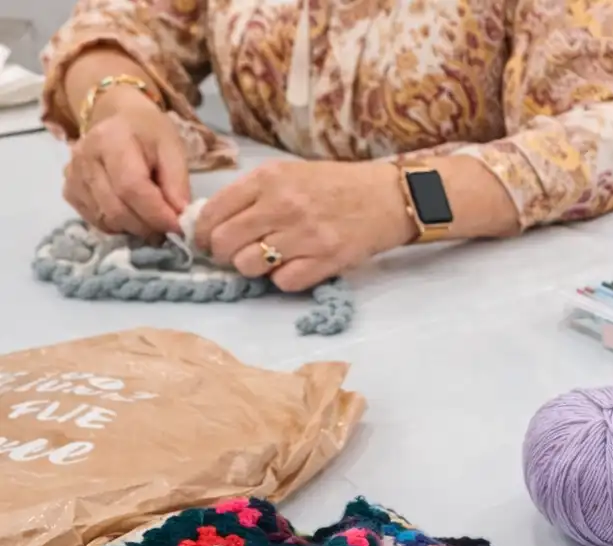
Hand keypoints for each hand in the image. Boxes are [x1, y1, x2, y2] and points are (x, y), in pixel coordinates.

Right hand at [62, 87, 188, 238]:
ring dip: (134, 228)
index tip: (178, 226)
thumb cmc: (149, 134)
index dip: (156, 213)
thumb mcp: (172, 149)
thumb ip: (177, 183)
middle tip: (169, 228)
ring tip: (152, 219)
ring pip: (106, 219)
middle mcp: (84, 157)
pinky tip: (132, 214)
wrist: (119, 121)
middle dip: (148, 226)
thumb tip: (179, 216)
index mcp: (111, 140)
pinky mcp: (69, 191)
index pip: (131, 187)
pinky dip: (118, 226)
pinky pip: (95, 221)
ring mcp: (72, 175)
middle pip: (116, 209)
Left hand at [194, 160, 414, 291]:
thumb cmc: (337, 185)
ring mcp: (306, 234)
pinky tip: (295, 266)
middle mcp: (283, 205)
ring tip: (268, 260)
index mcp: (269, 179)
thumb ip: (252, 193)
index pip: (213, 212)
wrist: (388, 197)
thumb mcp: (290, 173)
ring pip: (250, 265)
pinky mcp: (327, 259)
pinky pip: (284, 282)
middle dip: (223, 254)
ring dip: (253, 268)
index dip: (202, 232)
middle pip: (225, 242)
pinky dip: (284, 280)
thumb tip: (212, 222)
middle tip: (236, 254)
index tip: (207, 240)